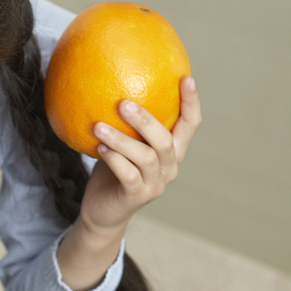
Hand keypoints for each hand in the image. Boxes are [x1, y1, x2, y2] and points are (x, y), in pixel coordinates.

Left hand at [55, 76, 200, 290]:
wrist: (103, 212)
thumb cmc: (112, 170)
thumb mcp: (120, 142)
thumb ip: (124, 120)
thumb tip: (110, 79)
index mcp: (172, 151)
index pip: (190, 124)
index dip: (191, 103)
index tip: (186, 78)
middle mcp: (169, 167)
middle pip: (165, 140)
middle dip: (146, 120)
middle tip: (123, 103)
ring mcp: (156, 184)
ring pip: (145, 157)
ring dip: (121, 139)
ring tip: (99, 126)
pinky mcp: (138, 196)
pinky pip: (127, 174)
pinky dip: (114, 159)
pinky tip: (99, 147)